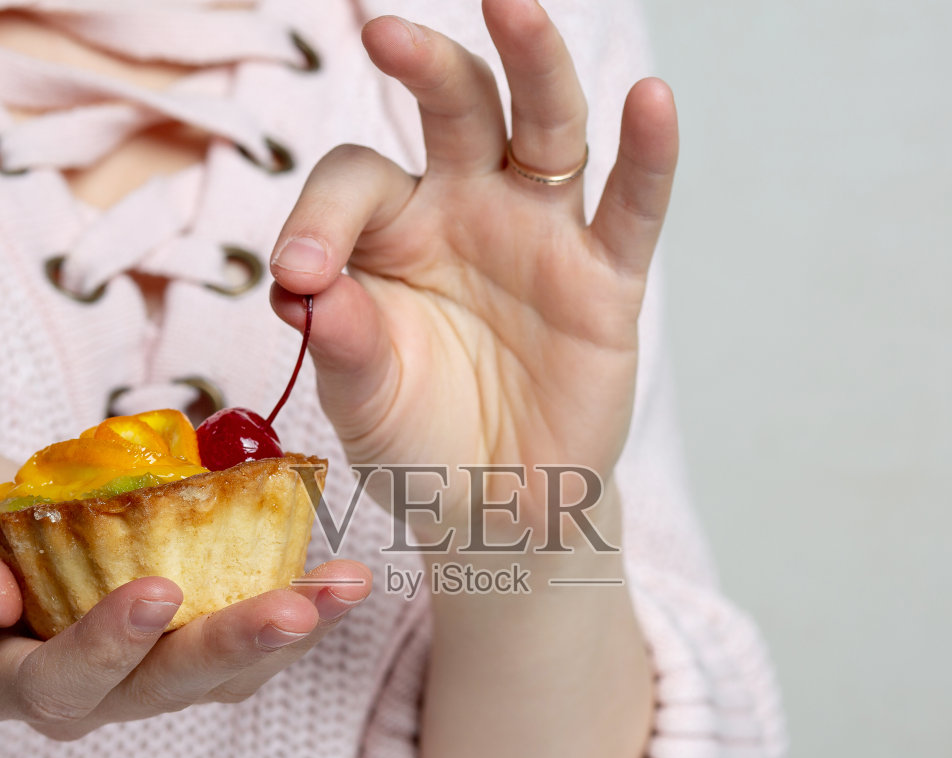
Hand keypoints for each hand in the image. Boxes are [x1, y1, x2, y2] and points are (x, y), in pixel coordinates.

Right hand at [0, 441, 370, 739]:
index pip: (55, 681)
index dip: (105, 645)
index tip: (155, 591)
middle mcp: (74, 696)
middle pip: (159, 690)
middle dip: (233, 646)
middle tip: (300, 606)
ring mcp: (131, 679)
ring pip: (216, 677)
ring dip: (287, 633)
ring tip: (348, 585)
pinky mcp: (174, 646)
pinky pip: (238, 642)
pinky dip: (290, 609)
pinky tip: (338, 576)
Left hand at [268, 0, 676, 536]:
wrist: (497, 514)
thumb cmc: (419, 441)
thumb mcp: (363, 402)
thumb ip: (342, 346)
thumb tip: (310, 293)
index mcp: (392, 230)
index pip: (356, 181)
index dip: (321, 218)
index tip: (299, 278)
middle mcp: (467, 208)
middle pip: (455, 110)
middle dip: (425, 66)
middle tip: (384, 32)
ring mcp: (540, 235)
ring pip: (544, 128)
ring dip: (531, 64)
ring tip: (511, 3)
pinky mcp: (605, 281)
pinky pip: (631, 208)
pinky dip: (647, 156)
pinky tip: (651, 100)